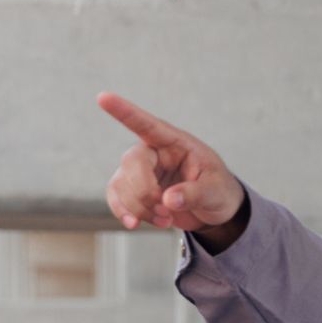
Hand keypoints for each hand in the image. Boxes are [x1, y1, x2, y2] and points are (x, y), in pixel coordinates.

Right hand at [96, 92, 247, 246]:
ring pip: (121, 185)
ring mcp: (139, 171)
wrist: (213, 209)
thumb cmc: (218, 190)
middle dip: (145, 192)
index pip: (146, 124)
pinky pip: (116, 198)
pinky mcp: (133, 190)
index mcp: (174, 142)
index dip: (124, 111)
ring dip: (140, 209)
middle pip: (132, 163)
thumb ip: (195, 193)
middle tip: (167, 211)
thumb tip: (169, 200)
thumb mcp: (216, 191)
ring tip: (165, 221)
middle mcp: (152, 152)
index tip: (103, 97)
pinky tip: (135, 225)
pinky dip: (125, 214)